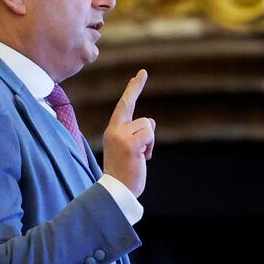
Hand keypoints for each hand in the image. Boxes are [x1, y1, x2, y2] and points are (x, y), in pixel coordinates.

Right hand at [103, 69, 154, 197]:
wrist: (117, 189)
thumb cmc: (125, 171)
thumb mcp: (128, 148)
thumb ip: (135, 133)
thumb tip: (150, 123)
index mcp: (112, 130)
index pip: (124, 105)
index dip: (133, 89)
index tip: (141, 74)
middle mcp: (114, 129)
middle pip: (140, 114)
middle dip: (141, 105)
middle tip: (142, 82)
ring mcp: (121, 135)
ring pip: (148, 126)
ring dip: (150, 142)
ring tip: (140, 156)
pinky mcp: (130, 143)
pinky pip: (149, 135)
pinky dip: (150, 147)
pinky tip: (142, 158)